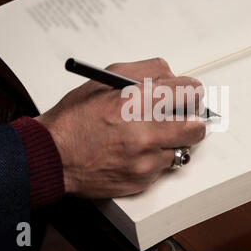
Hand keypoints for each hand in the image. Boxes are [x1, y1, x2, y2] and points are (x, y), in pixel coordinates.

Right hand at [35, 58, 205, 198]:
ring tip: (151, 135)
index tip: (187, 95)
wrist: (54, 155)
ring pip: (183, 148)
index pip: (190, 92)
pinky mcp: (143, 179)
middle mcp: (146, 132)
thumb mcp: (106, 79)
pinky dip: (156, 157)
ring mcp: (146, 159)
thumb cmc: (75, 119)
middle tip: (178, 116)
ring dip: (172, 140)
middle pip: (196, 125)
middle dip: (190, 118)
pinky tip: (136, 151)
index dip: (191, 92)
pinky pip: (165, 166)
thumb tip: (172, 75)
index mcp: (138, 101)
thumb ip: (146, 71)